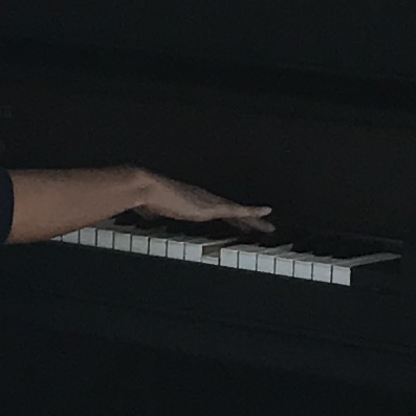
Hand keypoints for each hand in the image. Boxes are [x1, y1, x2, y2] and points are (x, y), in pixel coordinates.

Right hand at [122, 170, 273, 232]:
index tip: (240, 223)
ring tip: (269, 226)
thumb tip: (147, 214)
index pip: (217, 210)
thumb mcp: (151, 208)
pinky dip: (252, 212)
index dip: (230, 218)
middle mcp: (205, 199)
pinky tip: (265, 213)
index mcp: (193, 201)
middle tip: (262, 226)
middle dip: (247, 220)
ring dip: (255, 219)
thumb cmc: (146, 197)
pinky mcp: (211, 207)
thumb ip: (151, 212)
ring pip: (238, 211)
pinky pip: (237, 210)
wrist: (146, 188)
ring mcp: (209, 202)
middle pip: (231, 210)